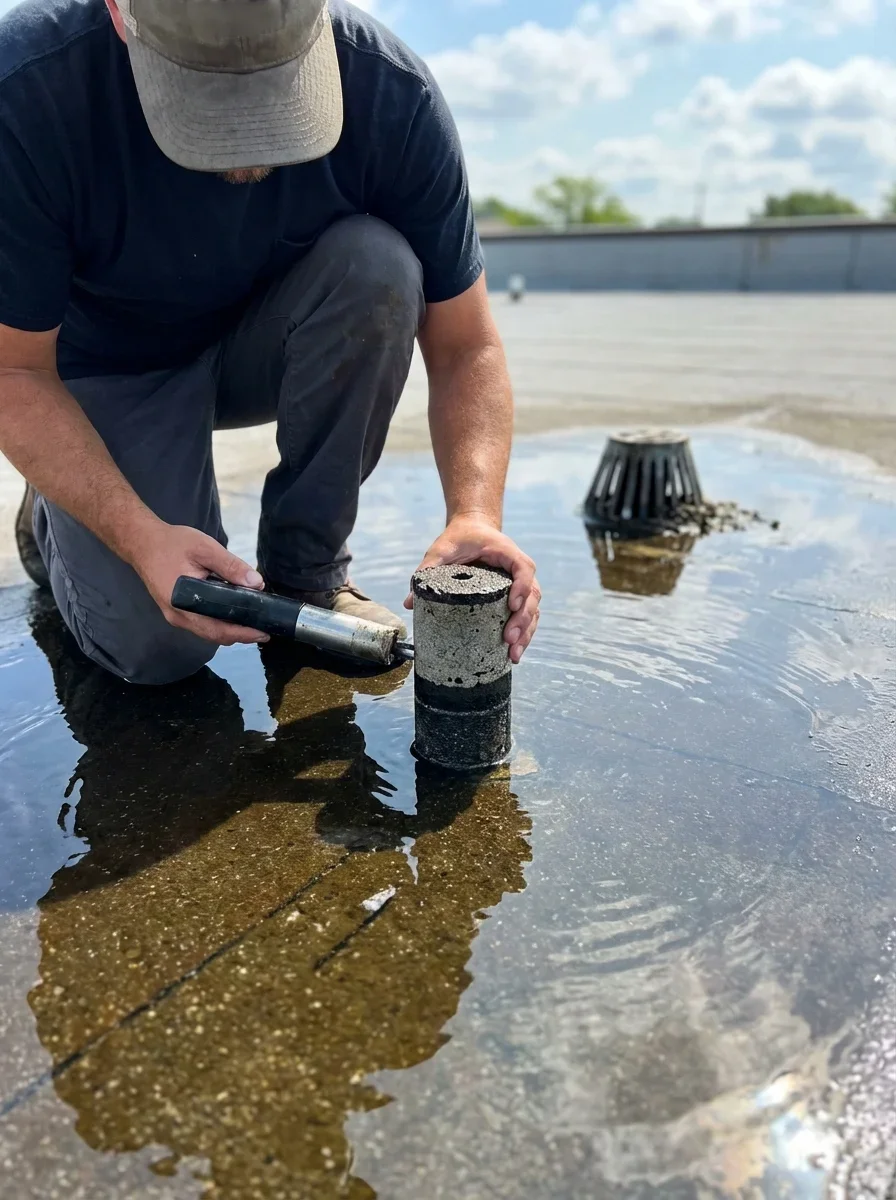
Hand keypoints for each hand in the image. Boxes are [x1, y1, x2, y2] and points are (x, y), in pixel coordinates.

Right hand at [131, 521, 269, 646]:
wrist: (142, 542)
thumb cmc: (172, 544)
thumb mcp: (205, 549)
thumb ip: (231, 566)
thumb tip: (256, 584)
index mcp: (184, 605)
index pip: (219, 630)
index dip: (243, 633)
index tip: (264, 632)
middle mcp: (178, 617)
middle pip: (215, 635)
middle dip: (241, 635)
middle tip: (264, 629)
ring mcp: (176, 616)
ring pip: (209, 632)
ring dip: (230, 630)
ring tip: (253, 622)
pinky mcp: (176, 611)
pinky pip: (202, 624)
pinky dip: (219, 623)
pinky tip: (233, 613)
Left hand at [405, 513, 539, 662]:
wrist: (472, 529)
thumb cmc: (460, 537)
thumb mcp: (442, 549)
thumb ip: (427, 570)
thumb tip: (410, 603)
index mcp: (506, 552)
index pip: (523, 568)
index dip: (522, 588)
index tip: (511, 606)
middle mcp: (519, 568)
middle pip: (532, 595)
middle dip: (523, 620)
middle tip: (508, 640)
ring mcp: (520, 583)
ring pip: (533, 609)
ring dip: (526, 632)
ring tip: (513, 654)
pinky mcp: (516, 596)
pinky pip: (526, 615)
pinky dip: (524, 633)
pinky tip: (514, 652)